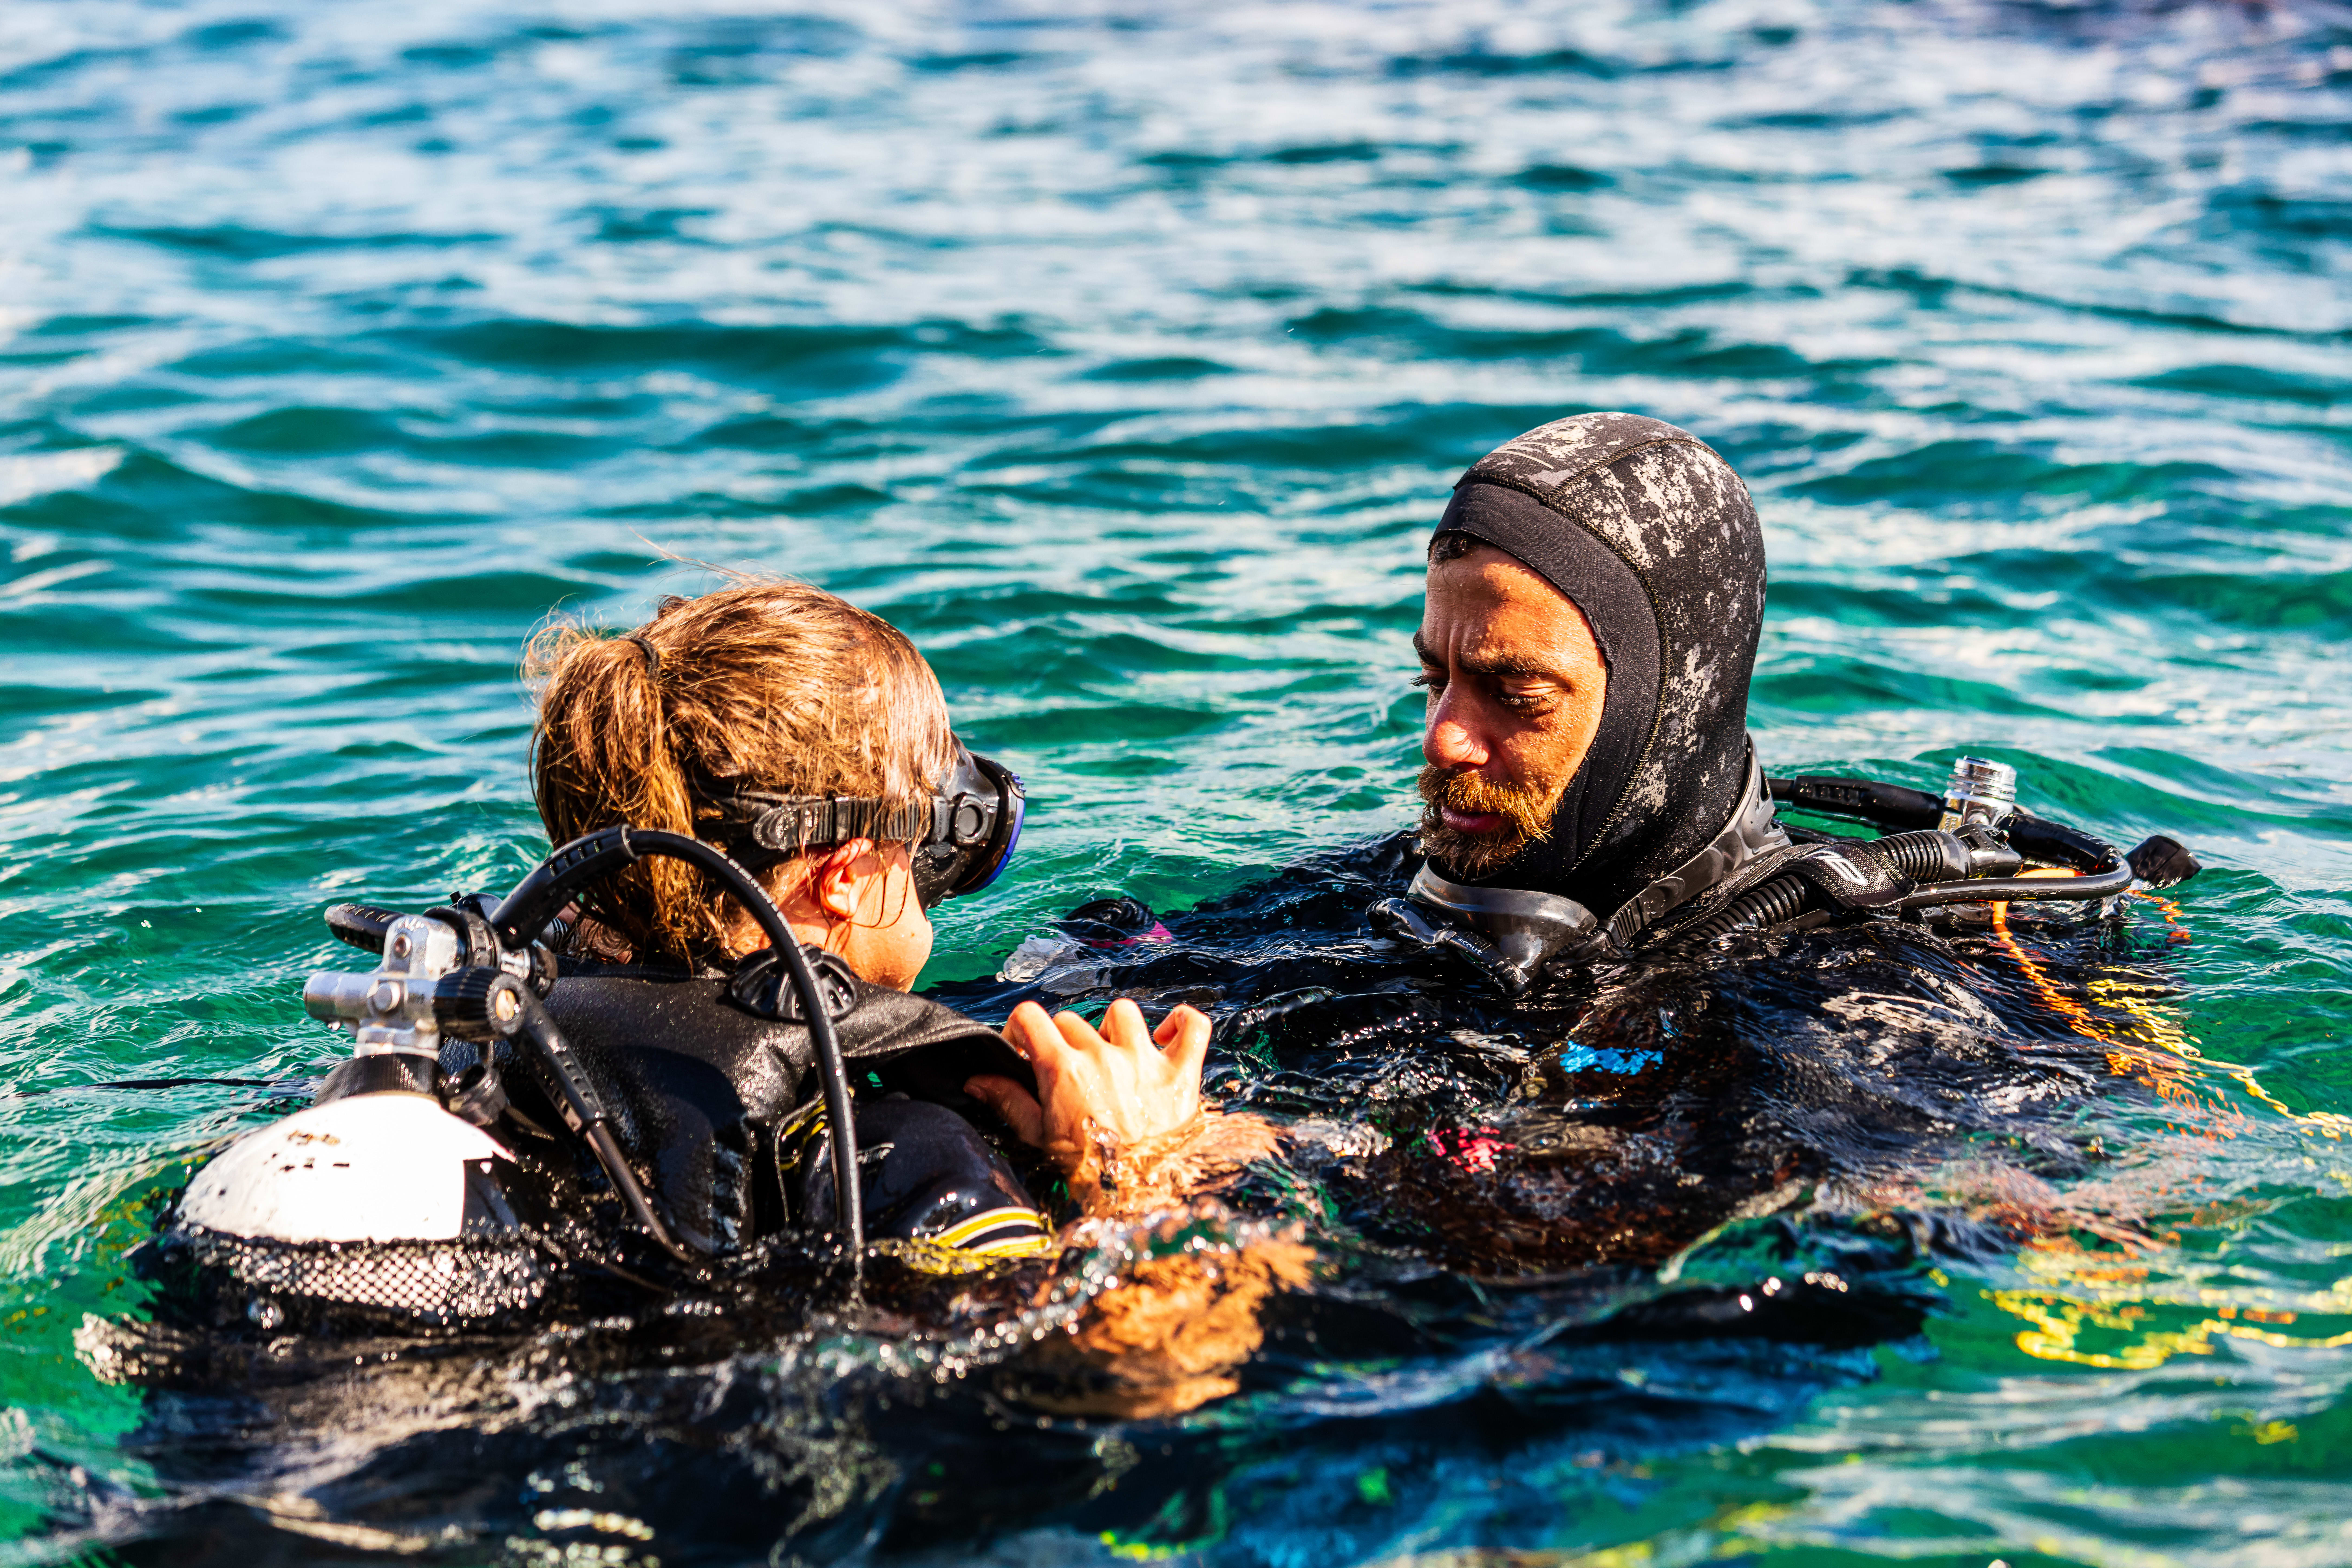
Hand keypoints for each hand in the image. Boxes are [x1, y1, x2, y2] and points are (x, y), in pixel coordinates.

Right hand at [965, 998, 1208, 1173]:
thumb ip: (1007, 1101)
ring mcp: (1145, 1059)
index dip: (1022, 1029)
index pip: (1031, 1016)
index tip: (1025, 1050)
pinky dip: (1182, 1022)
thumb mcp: (1038, 1137)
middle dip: (1063, 1042)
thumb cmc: (1086, 1168)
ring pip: (1122, 1013)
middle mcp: (1103, 1055)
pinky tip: (1167, 1035)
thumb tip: (977, 1079)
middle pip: (1072, 1021)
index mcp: (1064, 1069)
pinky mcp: (1181, 1072)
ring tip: (1112, 1056)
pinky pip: (1192, 1025)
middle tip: (1069, 1073)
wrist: (1138, 1194)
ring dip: (1113, 1029)